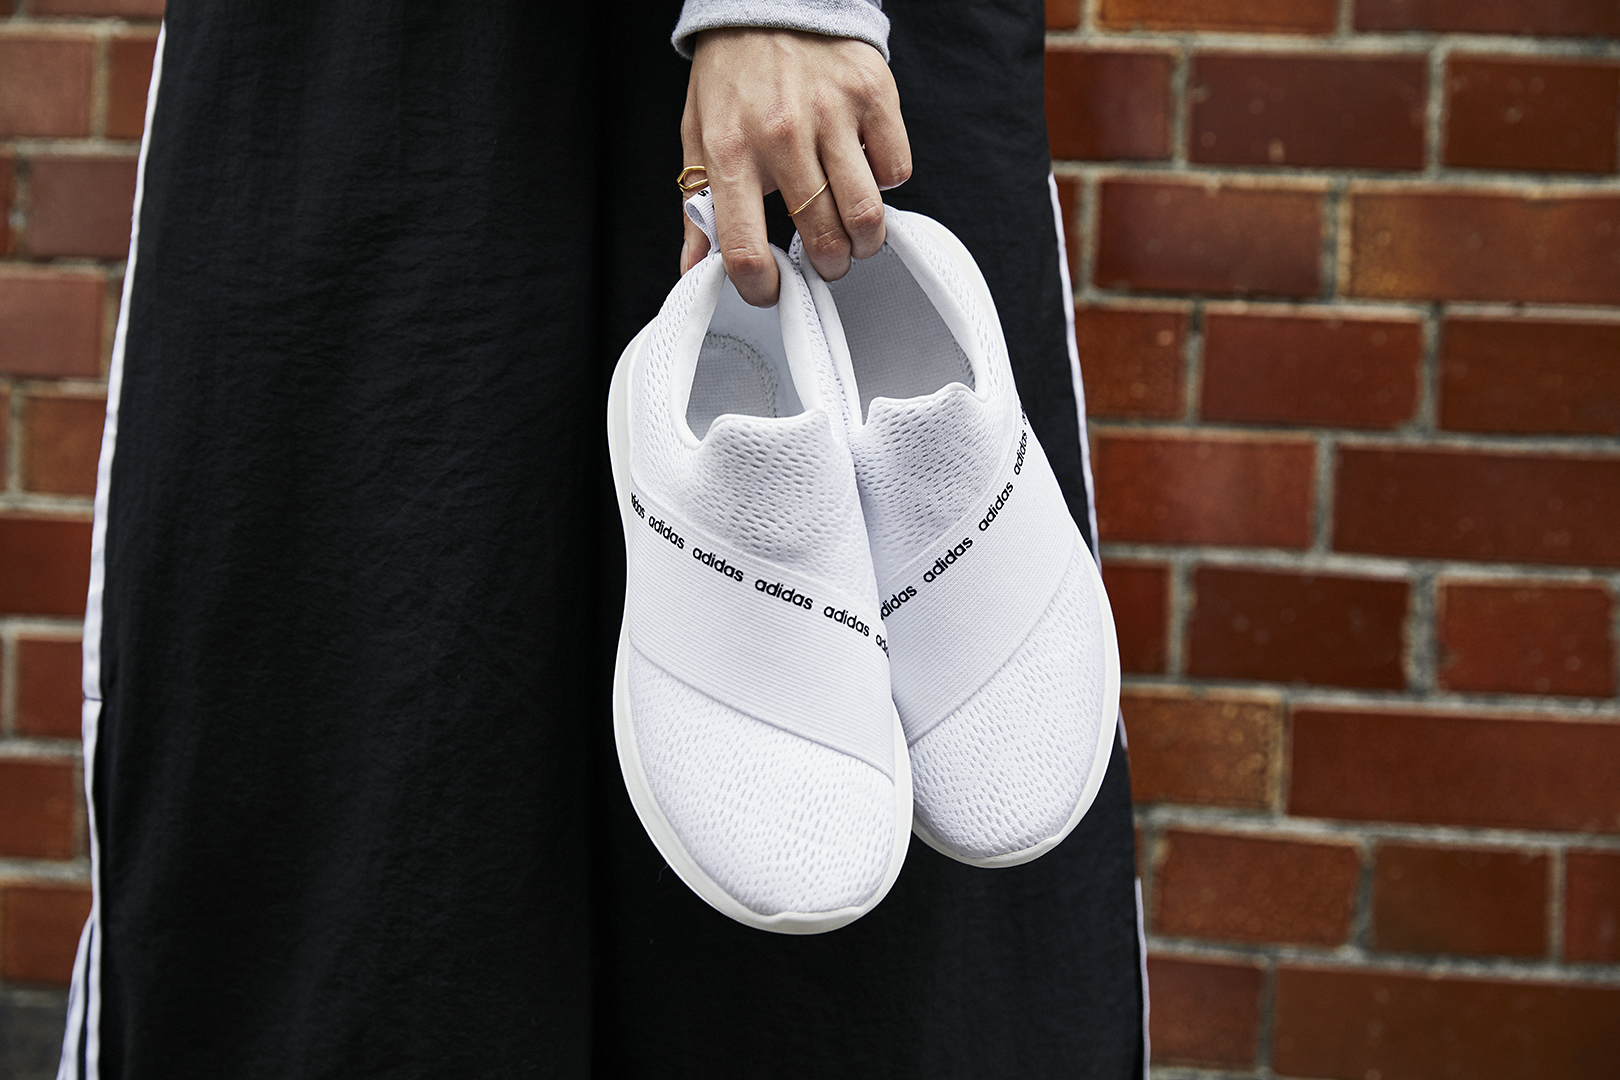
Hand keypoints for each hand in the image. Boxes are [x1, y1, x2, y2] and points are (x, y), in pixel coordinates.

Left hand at [680, 28, 911, 305]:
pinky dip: (886, 182)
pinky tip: (865, 170)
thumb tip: (694, 271)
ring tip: (854, 235)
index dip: (761, 287)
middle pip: (822, 238)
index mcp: (731, 151)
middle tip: (826, 260)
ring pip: (866, 214)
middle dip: (828, 266)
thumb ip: (698, 208)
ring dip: (864, 240)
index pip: (745, 247)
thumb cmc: (733, 76)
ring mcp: (832, 113)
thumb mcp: (699, 136)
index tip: (772, 289)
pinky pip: (896, 170)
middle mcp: (781, 134)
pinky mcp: (873, 95)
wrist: (771, 0)